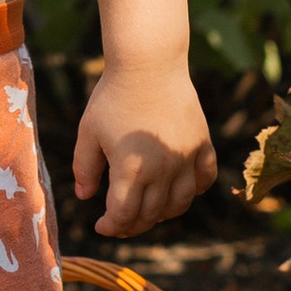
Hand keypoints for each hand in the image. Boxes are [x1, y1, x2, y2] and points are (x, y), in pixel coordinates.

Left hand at [72, 56, 216, 238]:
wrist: (149, 64)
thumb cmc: (112, 96)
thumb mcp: (88, 132)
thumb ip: (84, 167)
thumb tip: (85, 197)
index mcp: (131, 168)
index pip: (124, 214)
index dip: (111, 226)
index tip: (101, 226)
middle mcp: (163, 168)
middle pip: (151, 214)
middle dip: (133, 225)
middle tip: (121, 223)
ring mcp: (186, 157)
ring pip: (180, 203)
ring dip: (163, 213)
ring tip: (149, 210)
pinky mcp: (202, 143)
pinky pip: (205, 178)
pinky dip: (195, 189)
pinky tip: (180, 188)